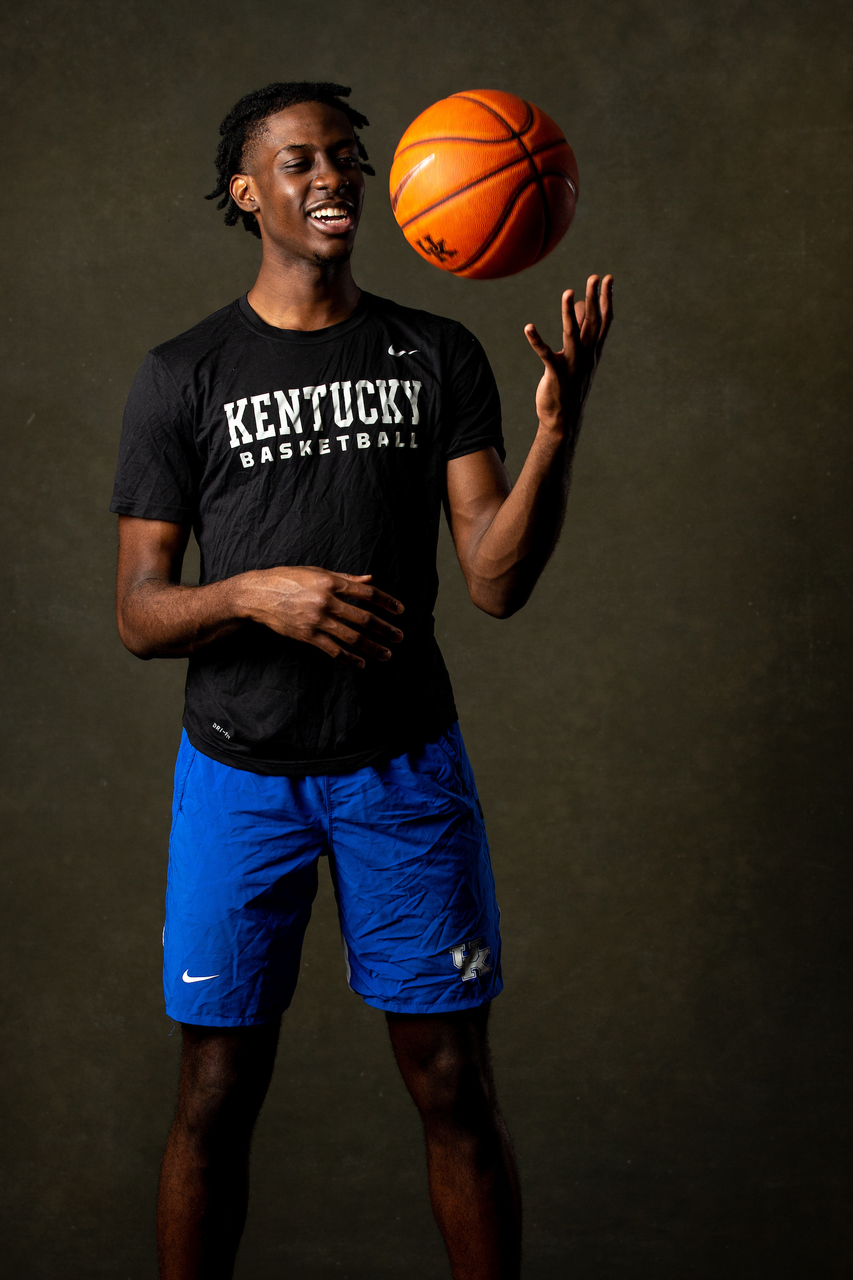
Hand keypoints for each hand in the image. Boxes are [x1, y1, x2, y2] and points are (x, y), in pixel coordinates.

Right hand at [237, 566, 403, 667]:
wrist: (258, 595)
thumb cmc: (288, 579)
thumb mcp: (317, 572)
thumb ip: (345, 578)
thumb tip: (370, 579)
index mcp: (331, 583)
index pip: (367, 594)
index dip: (387, 602)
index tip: (400, 611)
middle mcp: (327, 602)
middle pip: (364, 618)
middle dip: (385, 629)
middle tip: (400, 636)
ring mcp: (317, 621)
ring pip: (353, 637)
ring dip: (373, 647)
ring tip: (387, 653)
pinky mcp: (308, 636)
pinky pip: (334, 650)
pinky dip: (350, 658)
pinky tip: (362, 663)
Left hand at [524, 274, 613, 432]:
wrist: (564, 421)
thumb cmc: (570, 387)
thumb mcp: (579, 359)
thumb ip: (580, 334)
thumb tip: (578, 307)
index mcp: (593, 352)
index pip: (604, 321)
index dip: (606, 299)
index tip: (608, 279)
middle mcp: (586, 356)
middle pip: (592, 322)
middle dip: (593, 298)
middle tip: (594, 276)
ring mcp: (572, 365)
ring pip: (572, 334)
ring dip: (568, 313)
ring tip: (567, 292)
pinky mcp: (556, 374)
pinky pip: (545, 354)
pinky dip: (536, 341)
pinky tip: (528, 327)